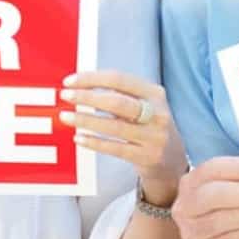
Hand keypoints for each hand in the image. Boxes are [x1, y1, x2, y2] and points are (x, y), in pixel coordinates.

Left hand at [59, 69, 187, 204]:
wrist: (173, 160)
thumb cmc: (148, 125)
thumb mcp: (144, 104)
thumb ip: (119, 94)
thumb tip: (81, 86)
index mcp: (154, 93)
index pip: (119, 79)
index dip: (92, 79)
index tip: (70, 81)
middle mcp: (157, 113)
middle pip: (117, 102)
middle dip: (87, 97)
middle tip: (65, 96)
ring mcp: (153, 136)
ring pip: (114, 126)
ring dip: (86, 120)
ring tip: (66, 117)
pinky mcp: (147, 157)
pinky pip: (115, 148)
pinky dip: (95, 142)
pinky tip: (79, 138)